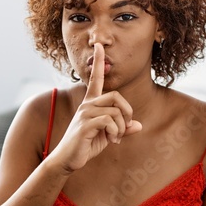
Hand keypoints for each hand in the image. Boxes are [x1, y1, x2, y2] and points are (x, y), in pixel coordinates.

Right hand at [49, 43, 142, 172]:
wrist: (67, 160)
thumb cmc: (86, 146)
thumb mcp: (108, 136)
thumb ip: (122, 129)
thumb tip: (139, 125)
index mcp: (91, 103)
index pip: (96, 78)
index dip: (98, 61)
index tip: (99, 45)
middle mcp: (87, 104)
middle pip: (117, 96)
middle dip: (127, 112)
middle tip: (125, 128)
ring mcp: (85, 113)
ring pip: (115, 110)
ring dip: (121, 127)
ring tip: (116, 138)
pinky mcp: (85, 124)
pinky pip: (109, 121)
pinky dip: (116, 132)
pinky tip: (112, 141)